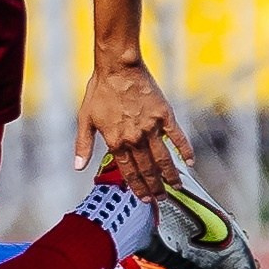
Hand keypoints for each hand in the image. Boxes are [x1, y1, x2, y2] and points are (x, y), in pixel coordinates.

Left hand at [74, 55, 193, 198]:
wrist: (117, 68)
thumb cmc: (99, 91)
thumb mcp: (84, 119)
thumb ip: (84, 145)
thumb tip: (78, 167)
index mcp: (116, 141)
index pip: (129, 172)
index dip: (137, 187)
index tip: (144, 199)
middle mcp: (135, 138)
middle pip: (147, 169)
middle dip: (154, 187)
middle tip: (161, 200)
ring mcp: (151, 128)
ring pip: (163, 159)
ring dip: (170, 175)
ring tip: (176, 188)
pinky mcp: (164, 116)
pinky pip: (177, 137)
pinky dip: (184, 150)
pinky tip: (189, 162)